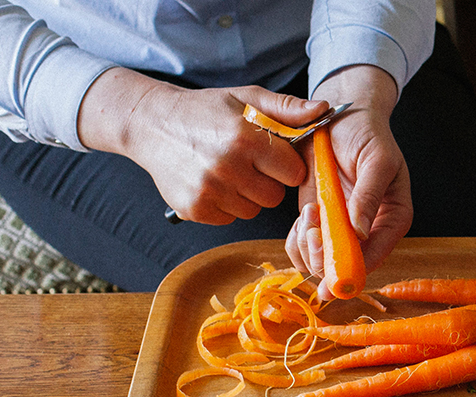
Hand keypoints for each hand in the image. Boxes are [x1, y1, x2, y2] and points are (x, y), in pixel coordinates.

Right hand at [77, 67, 332, 224]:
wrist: (151, 123)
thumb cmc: (206, 110)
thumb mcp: (247, 99)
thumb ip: (287, 108)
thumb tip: (324, 111)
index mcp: (246, 138)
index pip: (294, 172)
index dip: (287, 164)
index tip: (274, 155)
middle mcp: (227, 167)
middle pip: (275, 196)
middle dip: (268, 181)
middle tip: (249, 162)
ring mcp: (209, 191)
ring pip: (254, 210)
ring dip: (248, 194)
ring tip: (229, 170)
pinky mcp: (194, 209)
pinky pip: (230, 218)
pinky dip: (226, 204)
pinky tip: (214, 182)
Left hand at [284, 65, 412, 297]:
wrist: (338, 117)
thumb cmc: (366, 134)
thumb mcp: (376, 160)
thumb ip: (369, 195)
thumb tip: (361, 232)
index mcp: (392, 218)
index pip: (377, 255)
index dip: (355, 269)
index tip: (333, 279)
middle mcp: (368, 231)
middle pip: (346, 266)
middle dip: (325, 255)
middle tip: (312, 229)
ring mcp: (339, 229)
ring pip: (321, 262)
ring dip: (308, 245)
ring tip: (309, 212)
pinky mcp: (317, 224)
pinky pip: (303, 248)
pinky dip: (296, 240)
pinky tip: (302, 218)